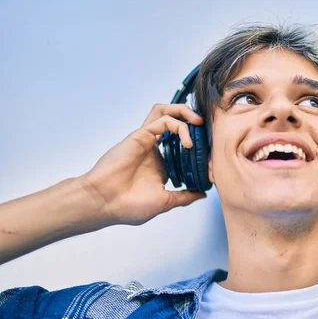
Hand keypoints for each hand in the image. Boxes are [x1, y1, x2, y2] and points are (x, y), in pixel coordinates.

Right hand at [80, 104, 205, 225]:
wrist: (104, 203)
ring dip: (185, 112)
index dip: (200, 148)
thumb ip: (184, 196)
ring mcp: (146, 140)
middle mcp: (154, 148)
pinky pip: (162, 119)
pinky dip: (179, 126)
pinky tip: (188, 142)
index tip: (212, 161)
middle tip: (208, 130)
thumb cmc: (127, 206)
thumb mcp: (165, 202)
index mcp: (160, 163)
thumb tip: (202, 193)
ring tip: (199, 123)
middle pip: (174, 121)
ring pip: (166, 112)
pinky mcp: (140, 135)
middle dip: (193, 121)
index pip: (183, 144)